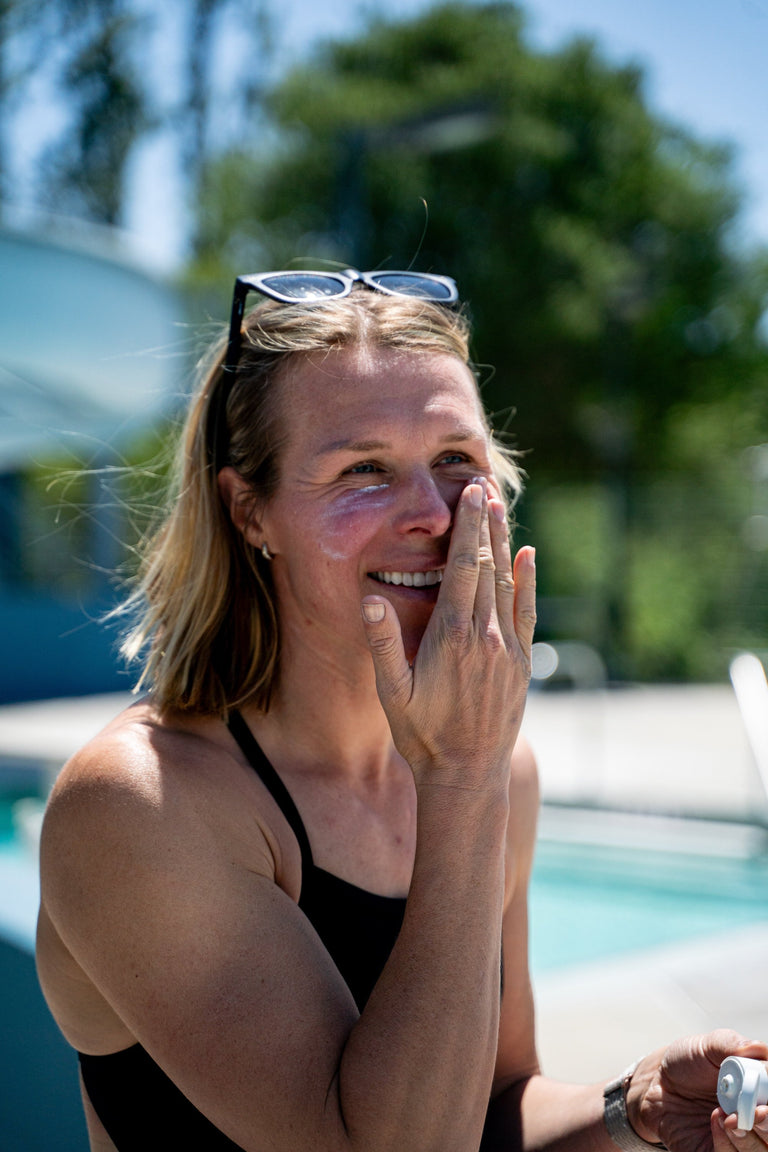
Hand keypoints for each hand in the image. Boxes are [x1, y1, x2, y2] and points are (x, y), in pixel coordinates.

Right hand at [360, 478, 535, 785]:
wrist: (467, 772)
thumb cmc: (422, 734)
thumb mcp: (392, 692)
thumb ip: (383, 644)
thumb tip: (370, 601)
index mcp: (453, 636)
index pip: (464, 567)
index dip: (469, 527)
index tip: (471, 493)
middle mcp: (486, 636)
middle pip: (489, 565)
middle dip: (486, 522)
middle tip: (485, 484)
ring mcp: (508, 648)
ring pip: (508, 582)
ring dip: (505, 542)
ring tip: (501, 506)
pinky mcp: (520, 662)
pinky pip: (526, 611)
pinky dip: (527, 580)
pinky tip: (528, 555)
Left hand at [628, 1031, 767, 1151]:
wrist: (659, 1084)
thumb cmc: (689, 1063)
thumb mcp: (708, 1046)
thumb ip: (733, 1045)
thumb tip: (758, 1049)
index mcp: (762, 1092)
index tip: (764, 1104)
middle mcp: (758, 1119)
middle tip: (755, 1112)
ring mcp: (743, 1141)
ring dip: (747, 1137)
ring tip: (725, 1114)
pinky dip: (727, 1144)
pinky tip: (714, 1121)